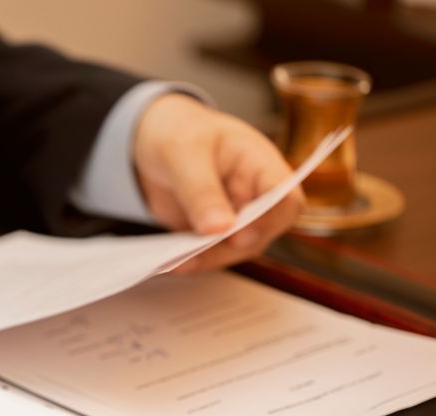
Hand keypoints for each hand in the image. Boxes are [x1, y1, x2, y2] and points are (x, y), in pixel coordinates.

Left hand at [134, 93, 303, 271]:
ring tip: (175, 263)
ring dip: (208, 259)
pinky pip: (208, 252)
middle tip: (193, 255)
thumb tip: (218, 229)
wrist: (150, 138)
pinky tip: (170, 264)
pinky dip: (191, 260)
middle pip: (261, 233)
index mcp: (260, 164)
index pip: (285, 199)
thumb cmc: (178, 131)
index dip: (268, 221)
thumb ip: (201, 190)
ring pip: (234, 249)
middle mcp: (254, 194)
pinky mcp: (211, 231)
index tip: (238, 236)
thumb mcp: (184, 153)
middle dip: (230, 247)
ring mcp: (234, 216)